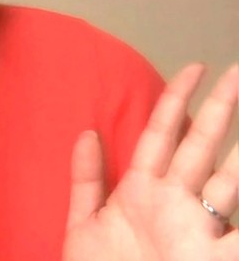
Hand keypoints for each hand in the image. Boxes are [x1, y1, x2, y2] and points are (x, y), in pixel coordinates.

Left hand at [64, 63, 238, 260]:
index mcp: (142, 192)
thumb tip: (88, 131)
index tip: (194, 68)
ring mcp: (197, 231)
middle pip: (201, 149)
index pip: (162, 135)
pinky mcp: (215, 258)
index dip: (176, 101)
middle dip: (220, 111)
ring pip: (229, 183)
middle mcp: (176, 205)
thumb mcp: (85, 224)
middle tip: (238, 73)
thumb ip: (87, 179)